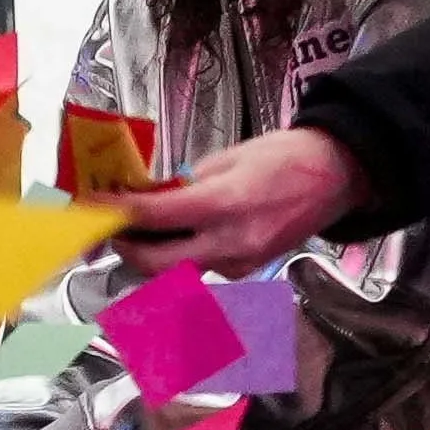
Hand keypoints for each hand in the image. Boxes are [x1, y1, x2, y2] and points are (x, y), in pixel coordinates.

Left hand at [106, 127, 364, 278]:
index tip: (94, 206)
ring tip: (142, 230)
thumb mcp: (227, 158)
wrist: (335, 177)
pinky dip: (181, 255)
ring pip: (176, 271)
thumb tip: (147, 196)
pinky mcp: (245, 271)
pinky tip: (179, 235)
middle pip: (155, 263)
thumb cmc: (286, 158)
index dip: (116, 213)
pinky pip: (201, 269)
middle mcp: (231, 242)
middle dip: (126, 248)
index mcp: (225, 204)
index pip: (154, 216)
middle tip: (112, 228)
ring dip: (152, 254)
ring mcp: (240, 263)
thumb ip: (184, 183)